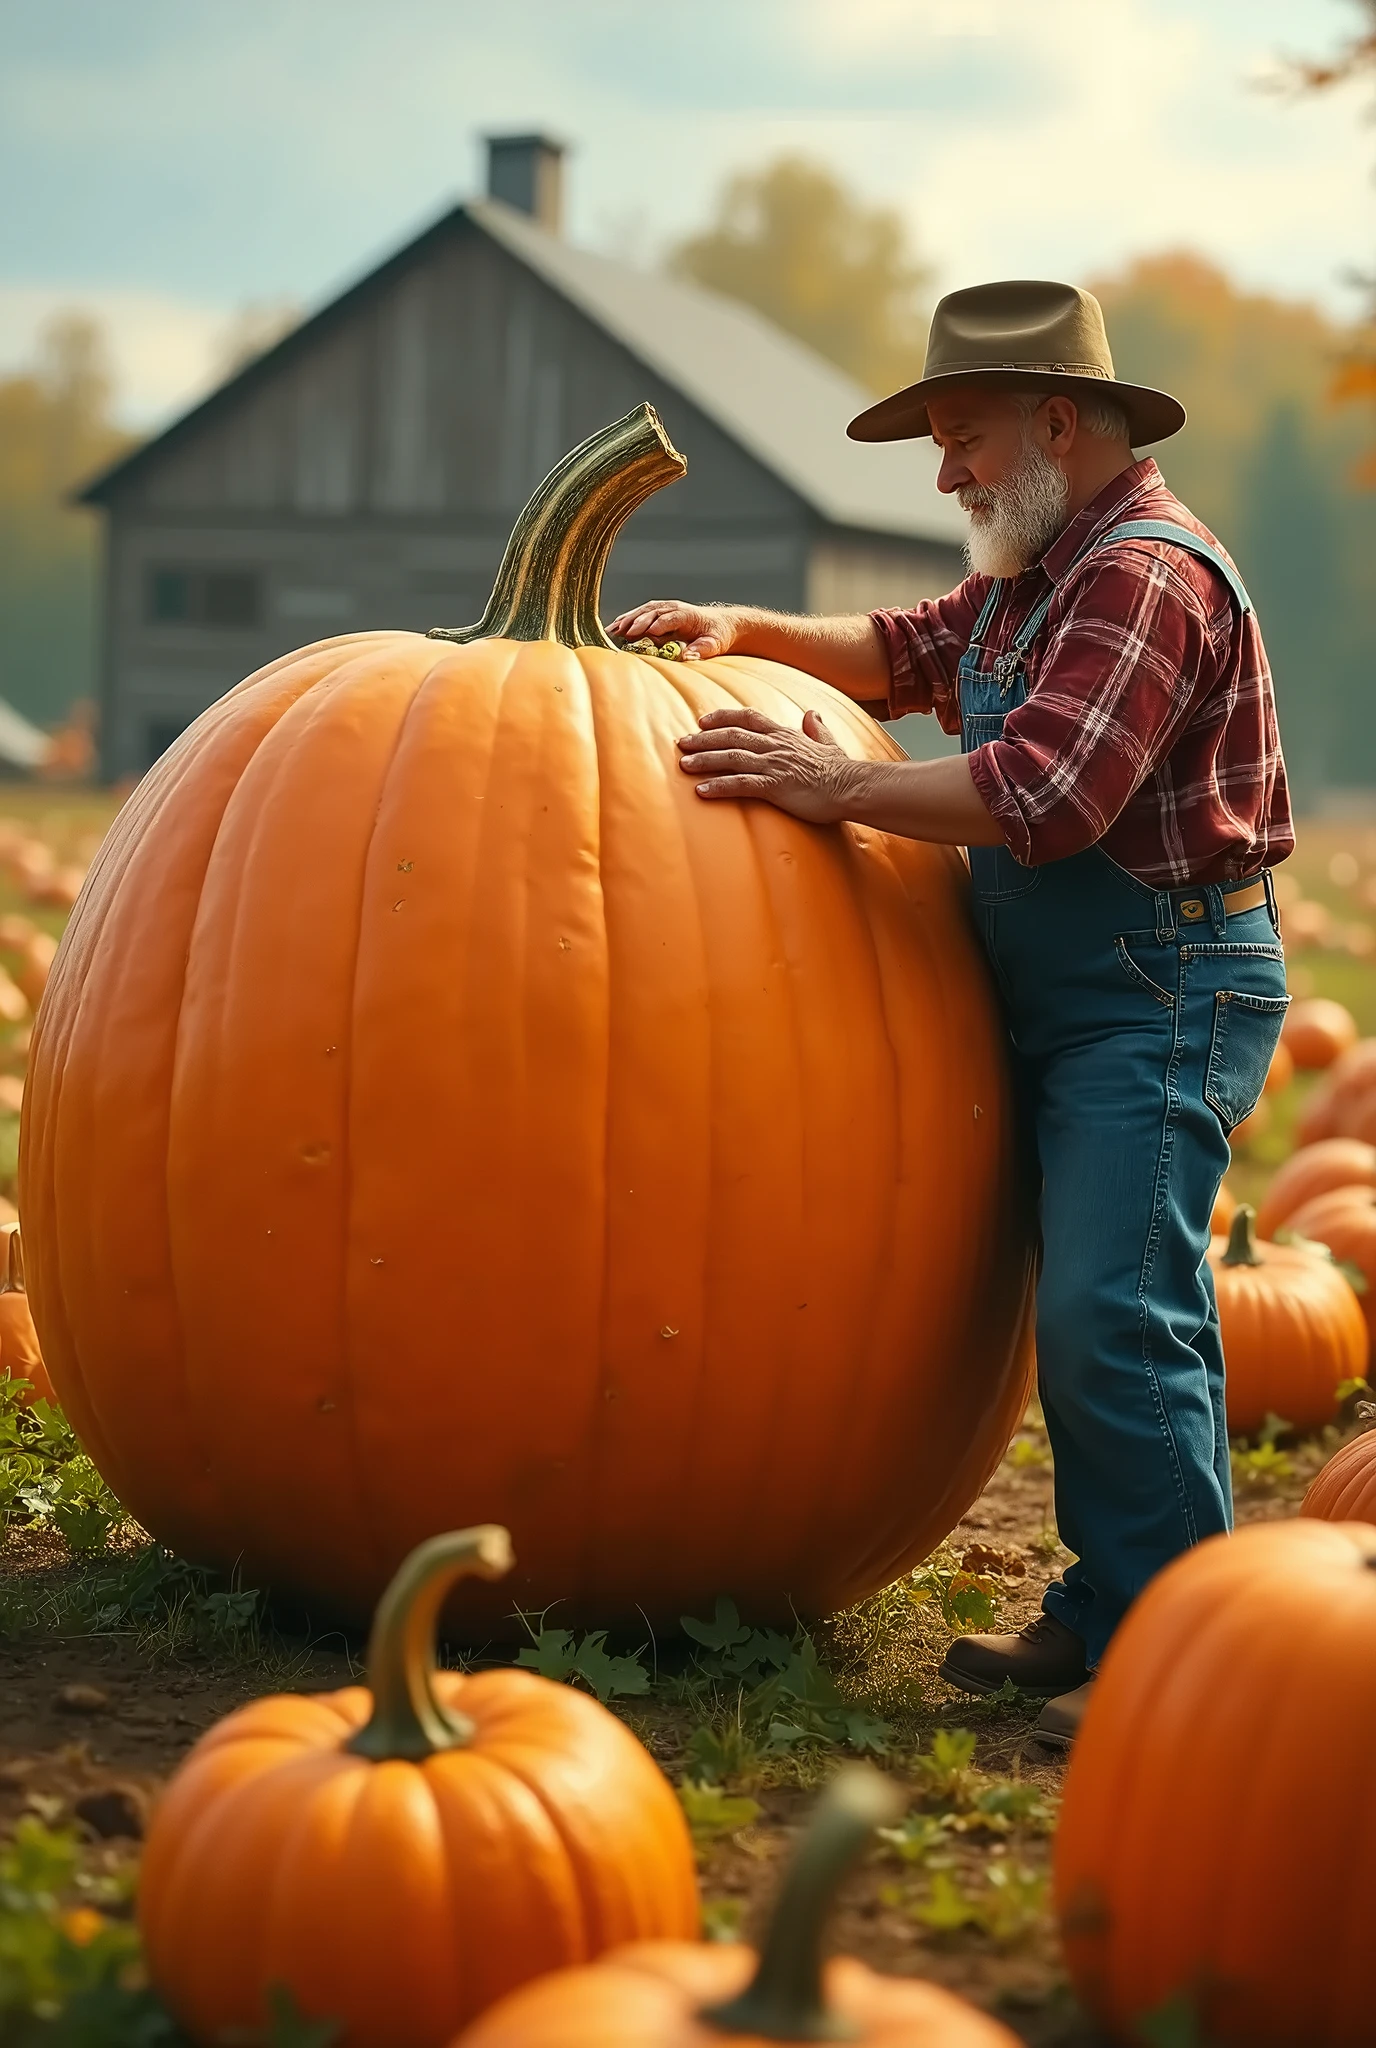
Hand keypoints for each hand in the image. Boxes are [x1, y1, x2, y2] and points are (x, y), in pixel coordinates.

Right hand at [608, 598, 740, 659]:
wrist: (722, 624)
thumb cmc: (718, 634)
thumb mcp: (714, 644)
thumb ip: (701, 650)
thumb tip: (687, 657)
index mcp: (687, 614)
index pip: (670, 618)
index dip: (658, 625)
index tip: (646, 634)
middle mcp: (674, 608)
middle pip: (652, 613)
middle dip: (637, 622)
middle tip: (622, 633)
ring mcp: (666, 609)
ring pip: (644, 612)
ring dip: (628, 620)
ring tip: (612, 630)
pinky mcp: (660, 613)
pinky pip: (642, 614)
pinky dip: (628, 620)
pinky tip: (615, 627)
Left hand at [676, 706, 861, 822]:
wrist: (852, 786)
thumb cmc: (841, 770)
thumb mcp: (829, 743)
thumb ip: (818, 728)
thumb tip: (814, 714)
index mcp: (785, 734)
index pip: (748, 718)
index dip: (723, 717)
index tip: (703, 720)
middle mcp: (775, 745)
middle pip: (731, 736)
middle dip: (704, 739)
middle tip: (681, 742)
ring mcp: (774, 764)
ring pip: (731, 757)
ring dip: (705, 760)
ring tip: (684, 764)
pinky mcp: (775, 785)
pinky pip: (741, 784)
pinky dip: (719, 786)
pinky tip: (702, 790)